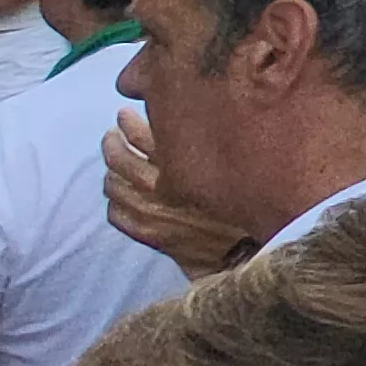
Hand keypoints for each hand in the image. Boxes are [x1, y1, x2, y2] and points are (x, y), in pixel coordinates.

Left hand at [102, 110, 252, 277]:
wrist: (255, 250)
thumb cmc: (250, 204)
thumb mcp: (233, 164)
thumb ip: (207, 142)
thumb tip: (184, 120)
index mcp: (183, 162)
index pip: (140, 134)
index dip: (128, 122)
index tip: (124, 115)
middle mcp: (163, 185)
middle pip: (120, 158)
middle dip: (112, 142)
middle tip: (112, 135)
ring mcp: (153, 212)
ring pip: (114, 186)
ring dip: (110, 172)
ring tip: (114, 166)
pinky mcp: (152, 236)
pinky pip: (117, 215)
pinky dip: (114, 203)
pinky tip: (119, 199)